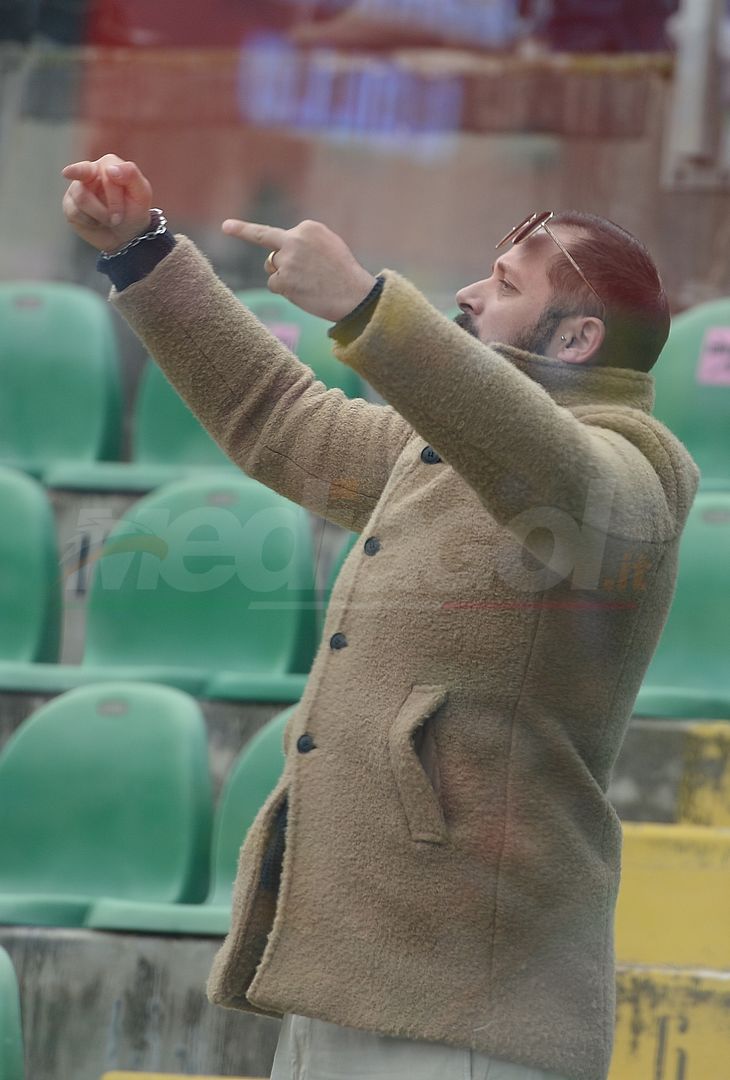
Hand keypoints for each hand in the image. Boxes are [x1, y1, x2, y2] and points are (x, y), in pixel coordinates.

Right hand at [62, 155, 152, 252]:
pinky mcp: (69, 205)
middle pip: (85, 175)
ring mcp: (76, 188)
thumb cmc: (134, 212)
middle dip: (105, 203)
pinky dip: (90, 222)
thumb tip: (109, 169)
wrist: (125, 238)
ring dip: (101, 215)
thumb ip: (131, 174)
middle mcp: (89, 171)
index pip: (106, 170)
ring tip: (110, 220)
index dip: (114, 194)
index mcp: (108, 164)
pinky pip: (74, 211)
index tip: (121, 209)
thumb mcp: (142, 194)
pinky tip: (97, 223)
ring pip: (81, 197)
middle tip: (117, 220)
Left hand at [221, 217, 376, 321]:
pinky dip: (285, 291)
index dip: (275, 242)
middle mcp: (295, 239)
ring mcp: (288, 259)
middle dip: (253, 239)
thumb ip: (305, 243)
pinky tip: (304, 293)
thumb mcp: (329, 246)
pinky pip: (274, 285)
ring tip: (309, 284)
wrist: (356, 295)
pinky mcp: (283, 279)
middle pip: (270, 246)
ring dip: (284, 278)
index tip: (228, 227)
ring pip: (272, 268)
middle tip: (230, 228)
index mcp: (308, 227)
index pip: (283, 235)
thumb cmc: (344, 274)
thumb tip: (276, 256)